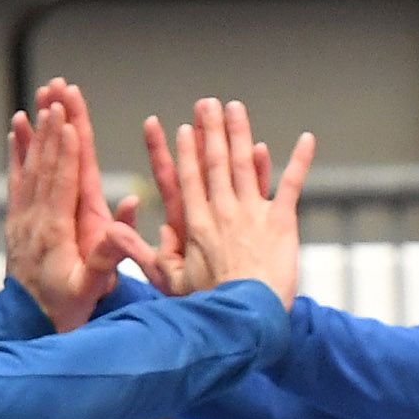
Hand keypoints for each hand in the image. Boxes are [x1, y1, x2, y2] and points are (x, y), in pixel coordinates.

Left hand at [0, 78, 139, 329]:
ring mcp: (23, 217)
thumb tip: (124, 215)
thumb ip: (107, 257)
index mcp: (57, 231)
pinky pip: (16, 177)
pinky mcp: (16, 219)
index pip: (62, 181)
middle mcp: (35, 218)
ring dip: (36, 129)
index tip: (69, 118)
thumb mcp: (92, 289)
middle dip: (52, 125)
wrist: (29, 324)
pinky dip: (17, 150)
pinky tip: (17, 127)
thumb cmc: (67, 308)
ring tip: (40, 98)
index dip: (65, 148)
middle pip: (45, 162)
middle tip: (57, 92)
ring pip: (29, 164)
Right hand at [143, 97, 313, 304]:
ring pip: (246, 163)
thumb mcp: (167, 280)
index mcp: (195, 223)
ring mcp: (253, 212)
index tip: (184, 128)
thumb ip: (141, 251)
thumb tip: (111, 232)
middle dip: (211, 129)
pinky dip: (300, 160)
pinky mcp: (282, 220)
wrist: (247, 315)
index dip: (185, 151)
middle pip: (215, 161)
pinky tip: (307, 139)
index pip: (188, 178)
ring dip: (240, 132)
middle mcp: (222, 210)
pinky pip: (290, 183)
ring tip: (236, 107)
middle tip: (207, 103)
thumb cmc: (207, 304)